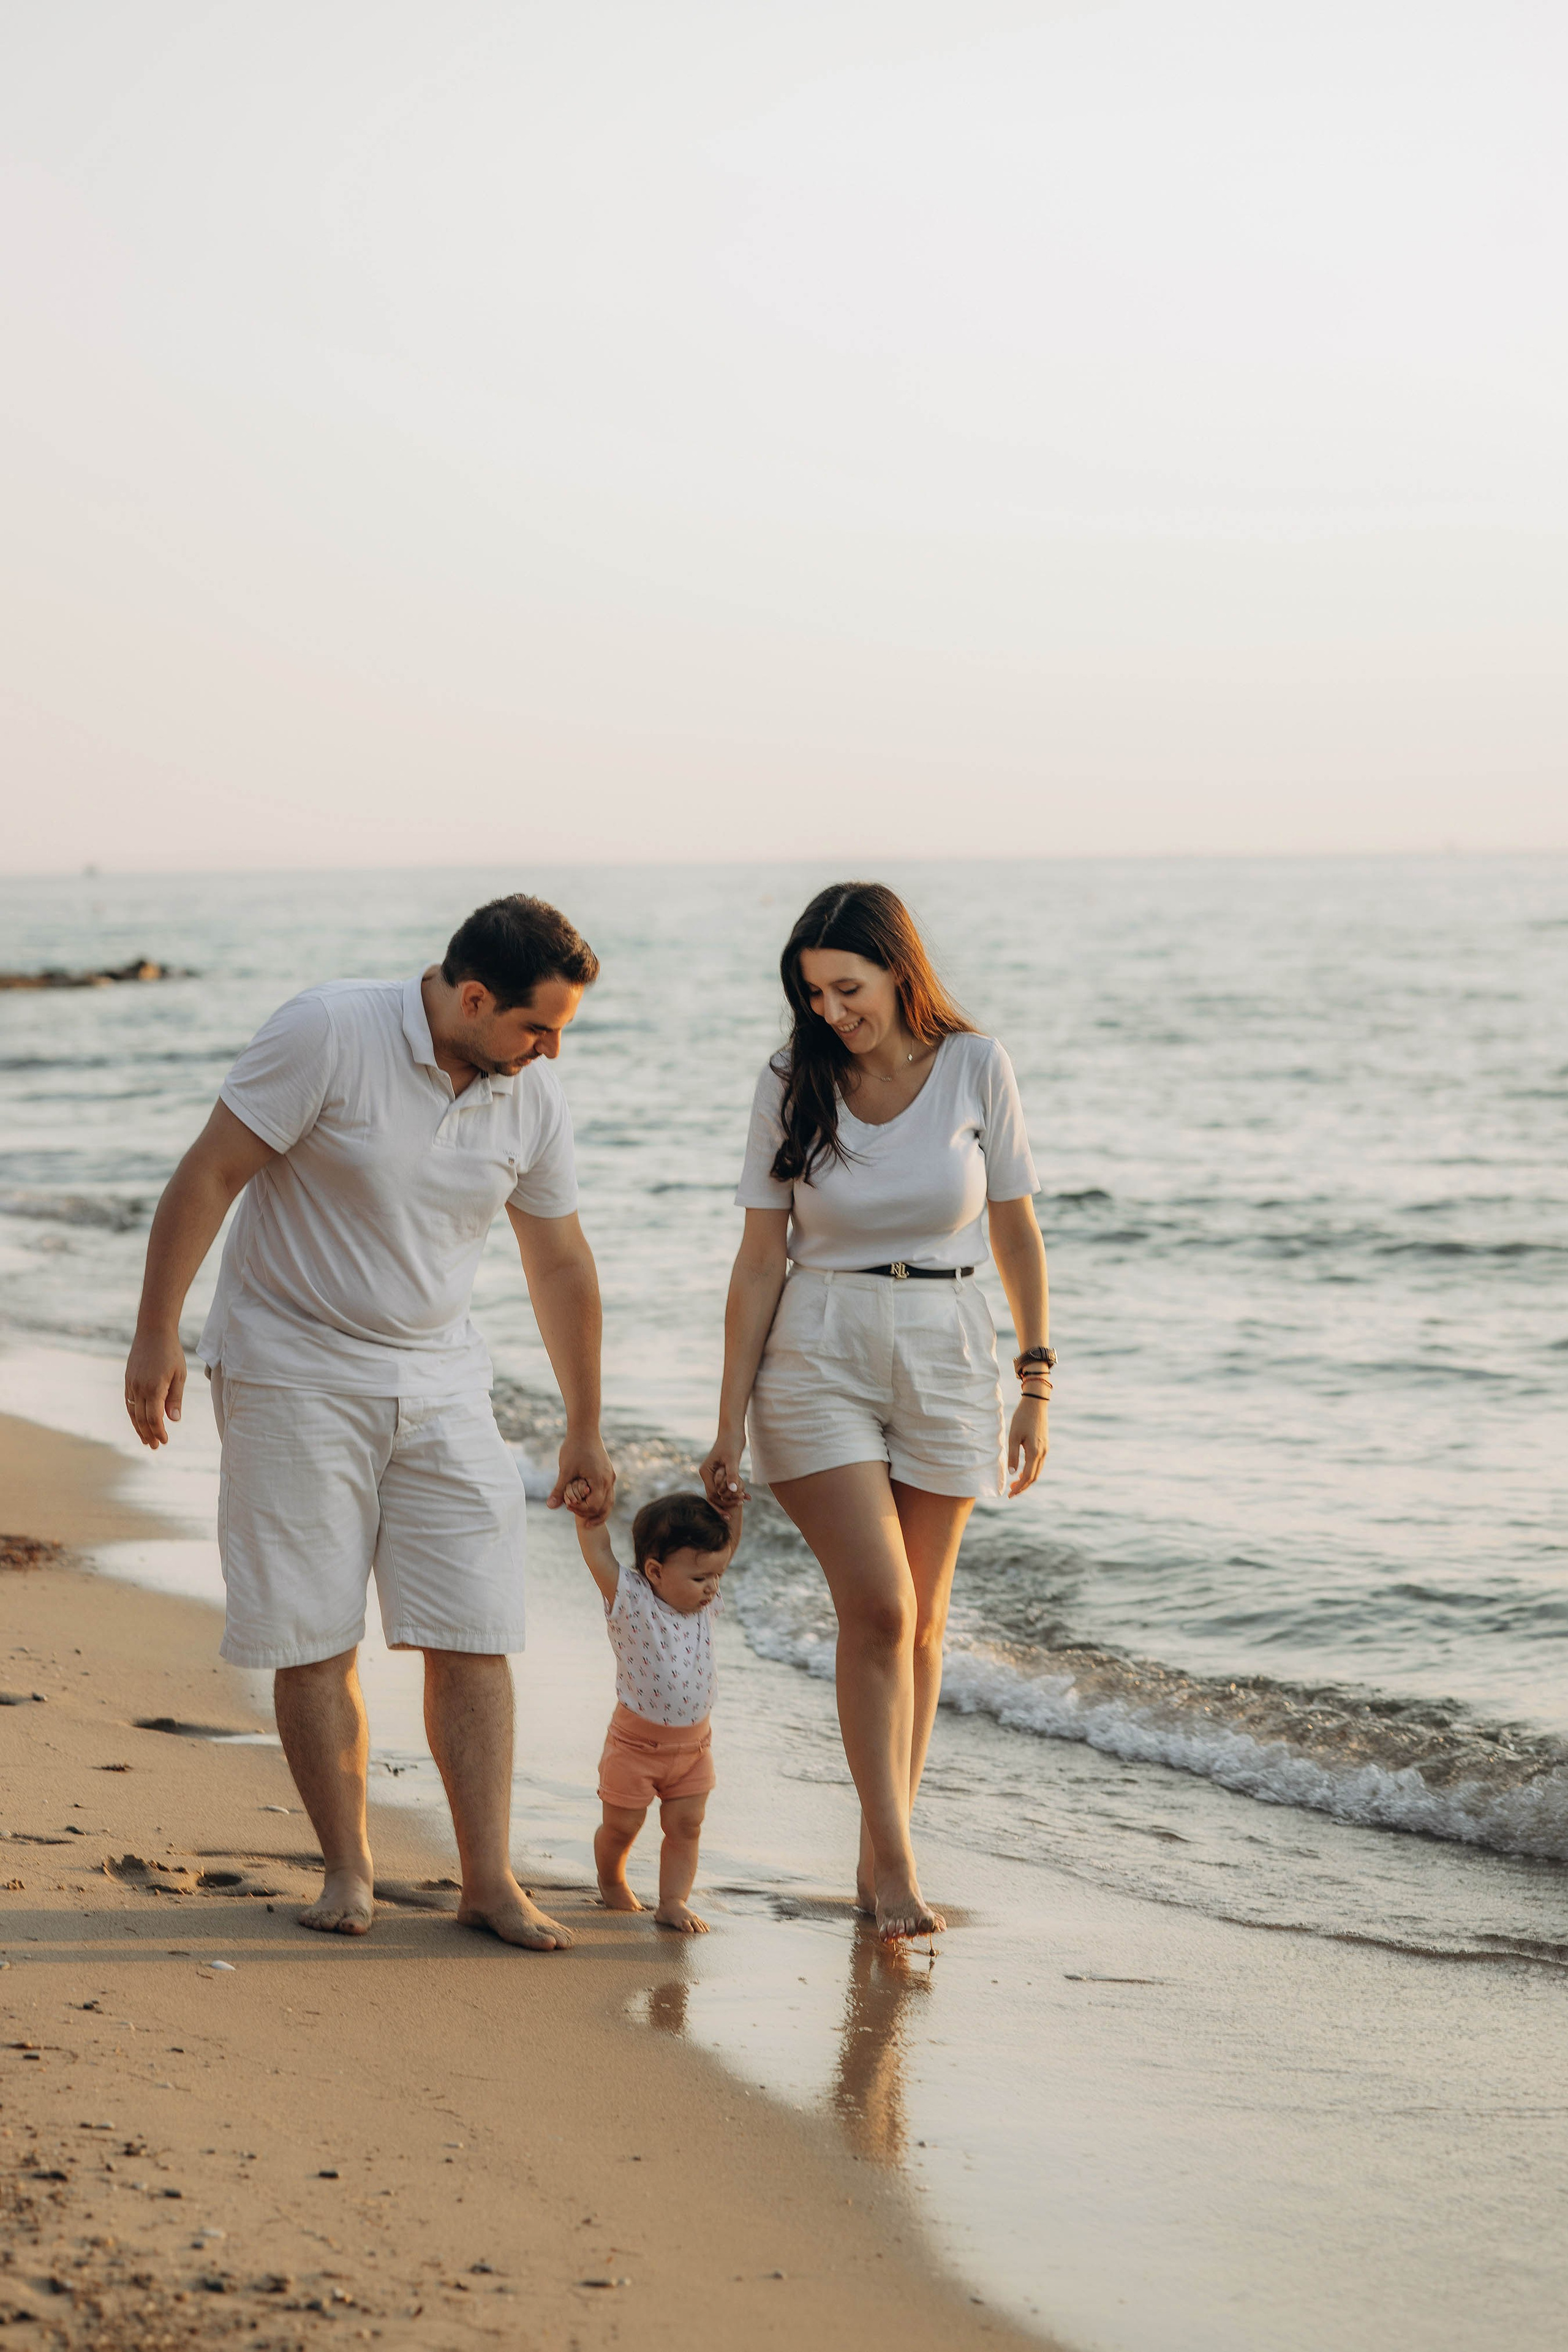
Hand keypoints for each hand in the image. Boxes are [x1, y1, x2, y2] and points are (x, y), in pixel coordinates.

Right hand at [125, 1329, 186, 1449]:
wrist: (153, 1332)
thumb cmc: (171, 1352)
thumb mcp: (179, 1375)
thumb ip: (175, 1398)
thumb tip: (174, 1420)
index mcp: (154, 1388)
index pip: (154, 1418)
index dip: (159, 1432)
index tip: (165, 1441)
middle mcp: (139, 1388)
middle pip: (141, 1419)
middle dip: (148, 1434)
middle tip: (155, 1446)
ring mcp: (131, 1384)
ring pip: (132, 1412)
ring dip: (138, 1428)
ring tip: (145, 1439)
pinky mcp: (128, 1380)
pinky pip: (129, 1402)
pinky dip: (133, 1414)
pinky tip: (138, 1421)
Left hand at [550, 1432, 614, 1524]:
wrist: (585, 1429)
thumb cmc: (574, 1448)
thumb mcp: (565, 1470)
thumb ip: (559, 1490)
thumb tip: (550, 1506)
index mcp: (600, 1481)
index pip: (594, 1507)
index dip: (581, 1510)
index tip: (568, 1506)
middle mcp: (609, 1480)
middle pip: (606, 1508)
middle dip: (593, 1516)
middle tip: (582, 1522)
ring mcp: (610, 1476)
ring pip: (609, 1501)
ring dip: (597, 1510)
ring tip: (586, 1517)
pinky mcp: (607, 1472)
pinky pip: (607, 1492)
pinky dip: (599, 1500)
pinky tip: (587, 1500)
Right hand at [698, 1430, 748, 1510]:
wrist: (733, 1431)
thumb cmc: (731, 1442)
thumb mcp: (732, 1459)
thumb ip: (732, 1475)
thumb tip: (732, 1490)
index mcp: (705, 1472)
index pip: (713, 1493)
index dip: (726, 1499)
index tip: (739, 1500)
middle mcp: (706, 1474)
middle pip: (715, 1496)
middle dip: (729, 1500)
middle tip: (743, 1501)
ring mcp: (712, 1475)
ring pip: (721, 1493)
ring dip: (732, 1497)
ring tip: (746, 1498)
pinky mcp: (719, 1474)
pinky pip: (725, 1487)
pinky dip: (734, 1491)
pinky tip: (746, 1494)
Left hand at [1005, 1396, 1048, 1497]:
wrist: (1036, 1403)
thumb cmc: (1022, 1418)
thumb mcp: (1013, 1436)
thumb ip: (1013, 1455)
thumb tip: (1012, 1473)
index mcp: (1035, 1452)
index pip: (1027, 1476)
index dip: (1019, 1487)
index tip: (1009, 1494)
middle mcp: (1043, 1453)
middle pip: (1034, 1477)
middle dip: (1023, 1486)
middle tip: (1010, 1492)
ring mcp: (1045, 1449)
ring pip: (1037, 1471)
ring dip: (1027, 1479)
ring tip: (1015, 1483)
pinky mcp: (1045, 1445)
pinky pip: (1039, 1463)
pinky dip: (1031, 1471)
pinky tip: (1022, 1470)